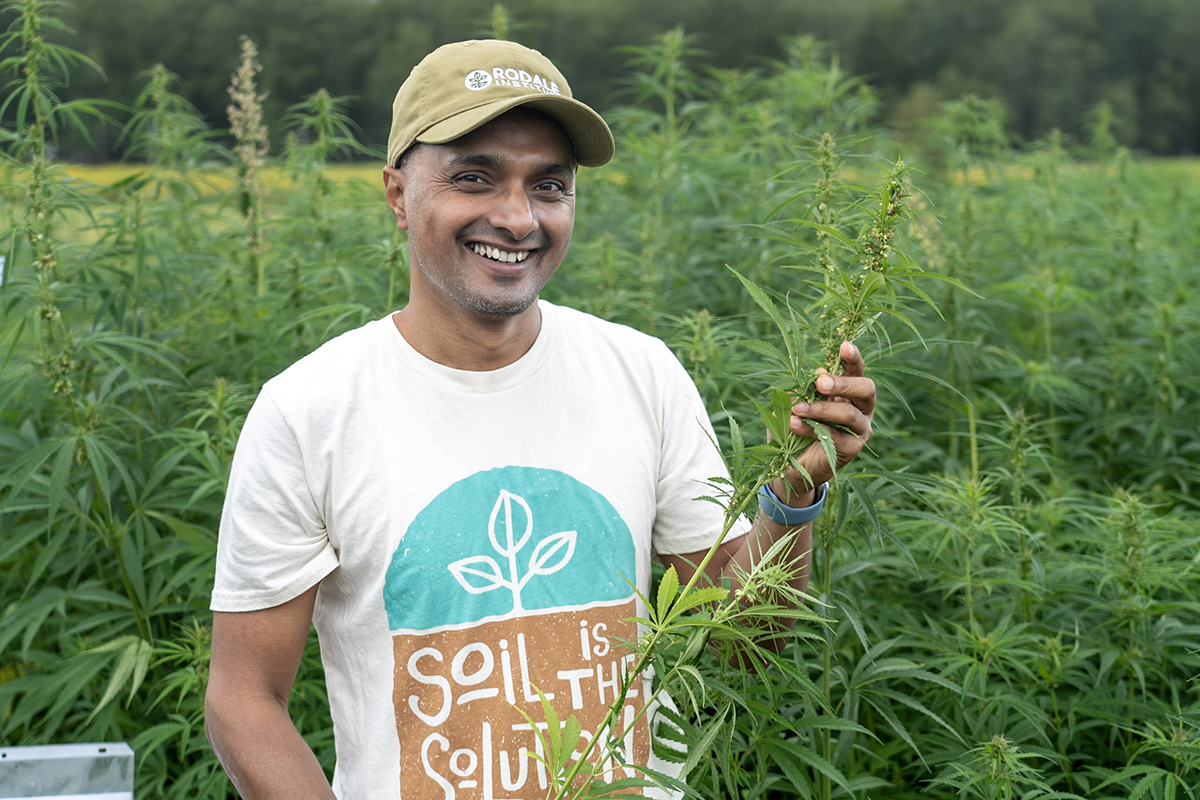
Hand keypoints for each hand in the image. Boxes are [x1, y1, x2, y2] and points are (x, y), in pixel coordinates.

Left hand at [772, 342, 875, 504]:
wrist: (790, 462)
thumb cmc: (795, 424)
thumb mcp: (795, 400)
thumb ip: (806, 387)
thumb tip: (820, 370)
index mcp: (849, 390)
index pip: (857, 370)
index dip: (853, 358)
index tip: (844, 346)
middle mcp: (861, 407)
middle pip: (866, 389)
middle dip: (843, 383)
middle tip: (820, 382)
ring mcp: (860, 429)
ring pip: (850, 413)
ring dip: (822, 408)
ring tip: (798, 408)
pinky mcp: (853, 448)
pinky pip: (837, 435)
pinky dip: (812, 428)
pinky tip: (794, 423)